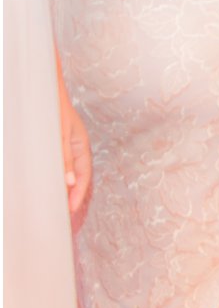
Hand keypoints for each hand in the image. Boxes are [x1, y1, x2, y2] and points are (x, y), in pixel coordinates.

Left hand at [59, 97, 90, 216]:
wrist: (45, 93)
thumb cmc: (55, 111)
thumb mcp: (60, 135)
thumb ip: (65, 159)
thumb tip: (70, 183)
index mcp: (81, 147)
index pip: (83, 176)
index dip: (78, 194)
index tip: (69, 210)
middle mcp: (76, 150)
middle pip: (78, 178)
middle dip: (72, 196)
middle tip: (65, 215)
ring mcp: (67, 148)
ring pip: (69, 173)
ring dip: (64, 189)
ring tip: (57, 205)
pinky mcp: (57, 147)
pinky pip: (61, 167)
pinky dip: (57, 178)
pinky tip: (49, 186)